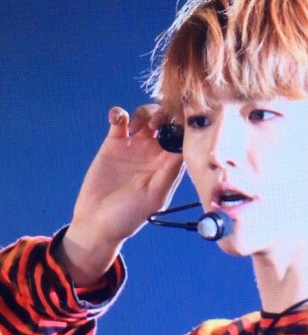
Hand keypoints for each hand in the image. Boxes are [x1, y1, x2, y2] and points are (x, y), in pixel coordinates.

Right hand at [59, 104, 183, 283]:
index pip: (183, 138)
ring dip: (144, 112)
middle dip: (165, 114)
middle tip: (155, 123)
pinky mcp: (114, 143)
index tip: (179, 119)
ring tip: (135, 125)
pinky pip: (120, 120)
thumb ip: (168, 173)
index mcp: (169, 165)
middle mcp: (155, 153)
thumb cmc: (128, 216)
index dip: (183, 125)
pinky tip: (117, 119)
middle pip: (167, 122)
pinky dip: (119, 113)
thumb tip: (183, 149)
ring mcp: (135, 146)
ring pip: (146, 116)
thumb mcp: (154, 197)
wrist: (97, 222)